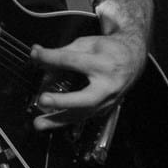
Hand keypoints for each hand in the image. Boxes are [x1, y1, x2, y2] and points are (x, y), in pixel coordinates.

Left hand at [28, 0, 152, 132]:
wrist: (132, 59)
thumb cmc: (107, 50)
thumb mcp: (86, 44)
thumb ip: (61, 52)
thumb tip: (37, 55)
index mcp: (104, 64)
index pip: (73, 61)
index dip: (51, 57)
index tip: (35, 54)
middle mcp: (108, 85)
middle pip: (86, 98)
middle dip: (63, 101)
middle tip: (43, 100)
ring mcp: (108, 101)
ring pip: (83, 114)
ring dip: (59, 120)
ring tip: (39, 123)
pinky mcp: (105, 109)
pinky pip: (83, 117)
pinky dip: (65, 121)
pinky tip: (50, 123)